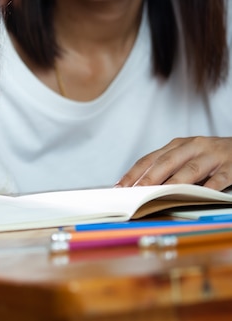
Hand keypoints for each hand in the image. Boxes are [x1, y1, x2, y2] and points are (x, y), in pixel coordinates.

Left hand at [115, 137, 231, 190]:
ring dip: (174, 183)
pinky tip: (200, 195)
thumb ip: (166, 168)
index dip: (133, 173)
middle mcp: (192, 147)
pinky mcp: (231, 166)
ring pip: (190, 169)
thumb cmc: (209, 156)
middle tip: (136, 192)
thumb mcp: (186, 156)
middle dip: (150, 178)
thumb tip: (139, 187)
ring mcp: (212, 156)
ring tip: (161, 195)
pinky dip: (209, 187)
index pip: (149, 159)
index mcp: (177, 145)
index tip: (120, 187)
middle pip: (166, 162)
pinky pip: (219, 178)